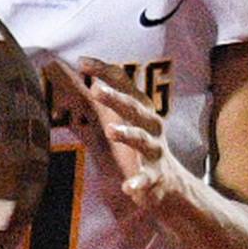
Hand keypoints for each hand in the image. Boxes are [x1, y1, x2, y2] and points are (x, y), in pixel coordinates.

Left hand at [79, 60, 185, 206]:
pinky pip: (146, 179)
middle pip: (133, 108)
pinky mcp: (156, 176)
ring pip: (141, 139)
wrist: (171, 183)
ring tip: (110, 131)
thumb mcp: (126, 120)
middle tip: (95, 88)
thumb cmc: (142, 145)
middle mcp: (151, 125)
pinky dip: (138, 183)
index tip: (82, 61)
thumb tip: (76, 78)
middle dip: (115, 98)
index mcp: (141, 109)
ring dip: (127, 134)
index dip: (104, 71)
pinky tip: (127, 187)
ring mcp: (155, 150)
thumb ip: (103, 101)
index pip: (124, 84)